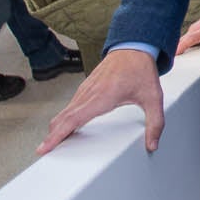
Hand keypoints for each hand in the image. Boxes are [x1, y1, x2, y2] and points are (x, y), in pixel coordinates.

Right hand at [39, 47, 165, 153]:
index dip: (57, 135)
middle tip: (44, 153)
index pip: (73, 119)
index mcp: (102, 97)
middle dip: (51, 136)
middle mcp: (89, 93)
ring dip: (56, 128)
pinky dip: (63, 119)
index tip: (44, 147)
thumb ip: (155, 123)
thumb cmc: (141, 70)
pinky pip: (70, 106)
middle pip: (63, 118)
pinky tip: (65, 128)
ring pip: (64, 112)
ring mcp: (85, 89)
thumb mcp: (154, 98)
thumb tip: (152, 144)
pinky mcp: (85, 88)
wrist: (134, 47)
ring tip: (51, 145)